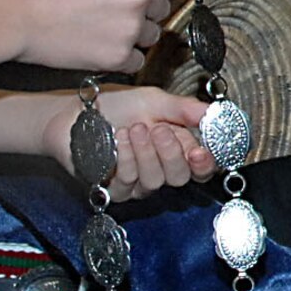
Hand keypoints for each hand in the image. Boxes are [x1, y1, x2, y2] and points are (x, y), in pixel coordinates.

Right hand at [7, 0, 186, 74]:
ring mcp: (130, 27)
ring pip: (150, 36)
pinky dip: (122, 58)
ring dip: (133, 36)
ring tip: (101, 30)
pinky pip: (136, 61)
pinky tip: (99, 47)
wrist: (14, 14)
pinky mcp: (118, 56)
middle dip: (144, 13)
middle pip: (163, 10)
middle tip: (114, 14)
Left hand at [43, 87, 215, 199]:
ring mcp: (138, 183)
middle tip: (158, 129)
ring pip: (155, 181)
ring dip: (145, 152)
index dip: (205, 163)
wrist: (76, 112)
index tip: (200, 151)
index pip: (202, 167)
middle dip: (171, 152)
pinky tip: (118, 140)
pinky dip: (125, 159)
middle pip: (181, 178)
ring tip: (133, 129)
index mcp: (177, 148)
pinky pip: (129, 182)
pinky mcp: (115, 190)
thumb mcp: (155, 100)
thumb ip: (185, 109)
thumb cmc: (115, 106)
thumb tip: (214, 113)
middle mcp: (161, 169)